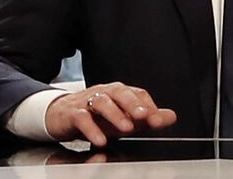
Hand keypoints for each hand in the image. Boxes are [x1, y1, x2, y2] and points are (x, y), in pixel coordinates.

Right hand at [45, 82, 176, 146]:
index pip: (137, 93)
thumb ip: (146, 118)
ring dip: (115, 115)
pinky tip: (100, 140)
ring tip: (126, 129)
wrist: (61, 115)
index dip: (148, 105)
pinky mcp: (72, 114)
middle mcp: (104, 93)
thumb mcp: (124, 117)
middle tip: (144, 117)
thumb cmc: (96, 116)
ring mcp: (87, 101)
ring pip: (101, 102)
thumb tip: (171, 116)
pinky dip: (91, 129)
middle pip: (120, 92)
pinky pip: (82, 118)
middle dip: (133, 104)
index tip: (158, 121)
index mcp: (119, 92)